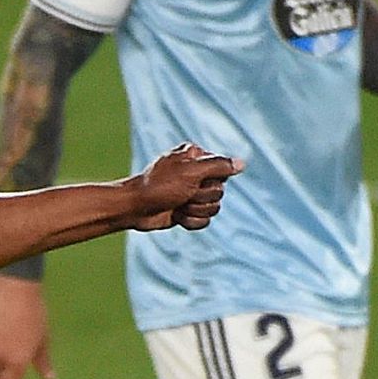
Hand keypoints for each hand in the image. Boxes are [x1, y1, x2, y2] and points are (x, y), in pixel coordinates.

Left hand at [129, 143, 243, 231]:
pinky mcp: (188, 210)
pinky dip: (191, 221)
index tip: (194, 180)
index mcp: (197, 157)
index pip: (223, 171)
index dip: (211, 181)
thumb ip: (219, 166)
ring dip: (195, 210)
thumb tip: (241, 163)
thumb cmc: (160, 186)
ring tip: (177, 205)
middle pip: (220, 192)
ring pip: (214, 208)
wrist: (136, 208)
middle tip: (182, 194)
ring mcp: (192, 193)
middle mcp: (196, 173)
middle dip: (201, 197)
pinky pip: (205, 220)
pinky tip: (176, 215)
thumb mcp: (191, 172)